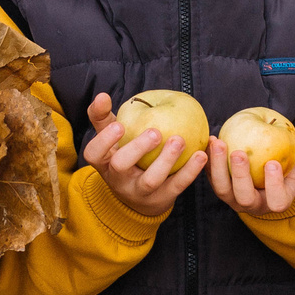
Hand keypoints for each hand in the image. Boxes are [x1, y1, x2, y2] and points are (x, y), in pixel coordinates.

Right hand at [81, 93, 205, 217]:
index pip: (93, 153)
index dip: (104, 140)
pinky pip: (177, 186)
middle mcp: (118, 180)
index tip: (119, 125)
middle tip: (155, 132)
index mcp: (104, 163)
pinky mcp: (162, 199)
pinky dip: (190, 171)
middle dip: (137, 148)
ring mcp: (140, 192)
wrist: (139, 199)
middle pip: (121, 166)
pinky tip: (201, 154)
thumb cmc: (124, 157)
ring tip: (179, 140)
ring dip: (166, 160)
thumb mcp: (112, 140)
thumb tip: (102, 95)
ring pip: (150, 180)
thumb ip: (103, 117)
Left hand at [208, 145, 294, 215]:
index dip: (274, 185)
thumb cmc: (292, 164)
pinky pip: (210, 175)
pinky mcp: (220, 185)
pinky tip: (209, 139)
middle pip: (243, 198)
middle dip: (240, 177)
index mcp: (276, 202)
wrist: (270, 162)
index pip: (275, 200)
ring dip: (218, 167)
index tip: (274, 164)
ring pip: (222, 188)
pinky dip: (208, 160)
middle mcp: (253, 204)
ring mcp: (233, 196)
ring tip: (218, 143)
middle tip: (238, 153)